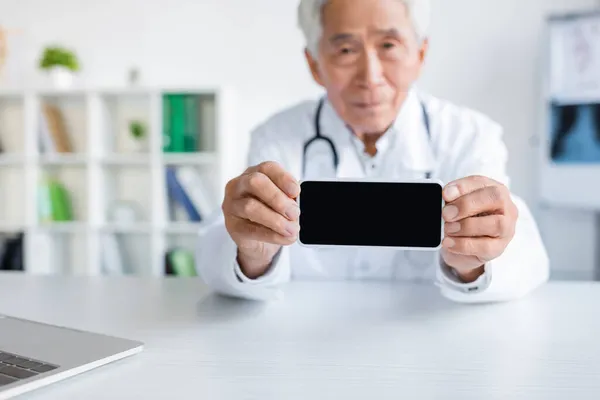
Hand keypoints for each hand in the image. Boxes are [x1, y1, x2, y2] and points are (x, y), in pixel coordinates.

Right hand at [222, 161, 300, 278]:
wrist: (260, 242)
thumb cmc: (272, 214)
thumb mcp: (282, 203)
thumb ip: (288, 200)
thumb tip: (295, 205)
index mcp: (255, 173)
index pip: (267, 168)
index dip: (283, 178)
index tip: (296, 191)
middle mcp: (239, 185)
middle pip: (255, 182)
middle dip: (277, 198)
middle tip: (294, 213)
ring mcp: (232, 205)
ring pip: (250, 207)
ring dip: (275, 219)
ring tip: (292, 229)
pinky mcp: (232, 225)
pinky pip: (251, 229)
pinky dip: (272, 235)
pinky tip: (285, 238)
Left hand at [441, 175, 517, 281]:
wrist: (463, 248)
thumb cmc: (462, 220)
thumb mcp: (455, 206)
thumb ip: (452, 200)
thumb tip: (444, 198)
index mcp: (493, 189)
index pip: (481, 182)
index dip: (462, 187)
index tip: (445, 194)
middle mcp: (505, 207)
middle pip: (495, 198)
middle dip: (467, 205)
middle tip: (446, 214)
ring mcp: (506, 228)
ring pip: (496, 224)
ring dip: (466, 226)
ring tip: (448, 229)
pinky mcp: (499, 248)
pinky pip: (485, 247)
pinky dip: (463, 244)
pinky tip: (449, 242)